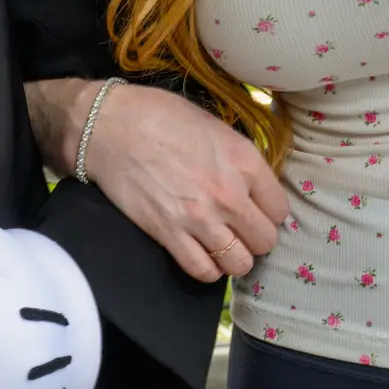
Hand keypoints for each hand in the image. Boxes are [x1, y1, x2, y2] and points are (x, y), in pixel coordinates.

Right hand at [26, 77, 284, 283]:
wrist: (108, 126)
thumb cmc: (160, 115)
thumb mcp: (213, 126)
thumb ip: (238, 159)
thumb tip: (252, 184)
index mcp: (244, 161)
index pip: (280, 209)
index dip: (269, 212)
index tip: (256, 210)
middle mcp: (229, 194)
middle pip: (266, 241)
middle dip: (255, 238)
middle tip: (239, 229)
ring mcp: (199, 219)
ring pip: (241, 264)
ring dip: (234, 258)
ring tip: (222, 245)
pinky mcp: (169, 234)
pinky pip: (204, 272)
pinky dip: (207, 269)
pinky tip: (201, 254)